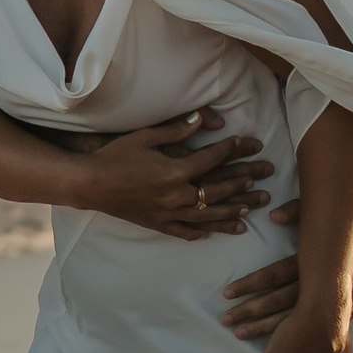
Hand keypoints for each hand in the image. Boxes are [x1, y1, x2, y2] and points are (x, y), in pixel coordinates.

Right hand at [80, 113, 271, 238]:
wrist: (89, 183)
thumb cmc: (115, 156)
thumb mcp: (145, 137)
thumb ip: (176, 130)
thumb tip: (202, 120)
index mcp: (175, 171)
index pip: (212, 160)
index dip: (230, 149)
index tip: (244, 142)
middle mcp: (176, 195)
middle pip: (218, 190)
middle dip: (243, 182)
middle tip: (263, 179)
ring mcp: (167, 213)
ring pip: (208, 215)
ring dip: (231, 212)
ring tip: (250, 210)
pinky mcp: (157, 224)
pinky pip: (183, 231)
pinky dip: (199, 232)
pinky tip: (210, 232)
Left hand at [221, 206, 352, 345]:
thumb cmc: (352, 234)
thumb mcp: (329, 220)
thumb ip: (299, 214)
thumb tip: (273, 215)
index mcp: (312, 263)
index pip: (274, 274)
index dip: (251, 283)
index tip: (227, 293)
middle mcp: (318, 286)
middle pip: (278, 301)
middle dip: (250, 311)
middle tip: (226, 319)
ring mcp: (328, 304)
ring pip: (290, 319)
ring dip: (263, 327)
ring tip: (239, 332)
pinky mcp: (338, 316)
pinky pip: (308, 330)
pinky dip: (289, 337)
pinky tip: (272, 346)